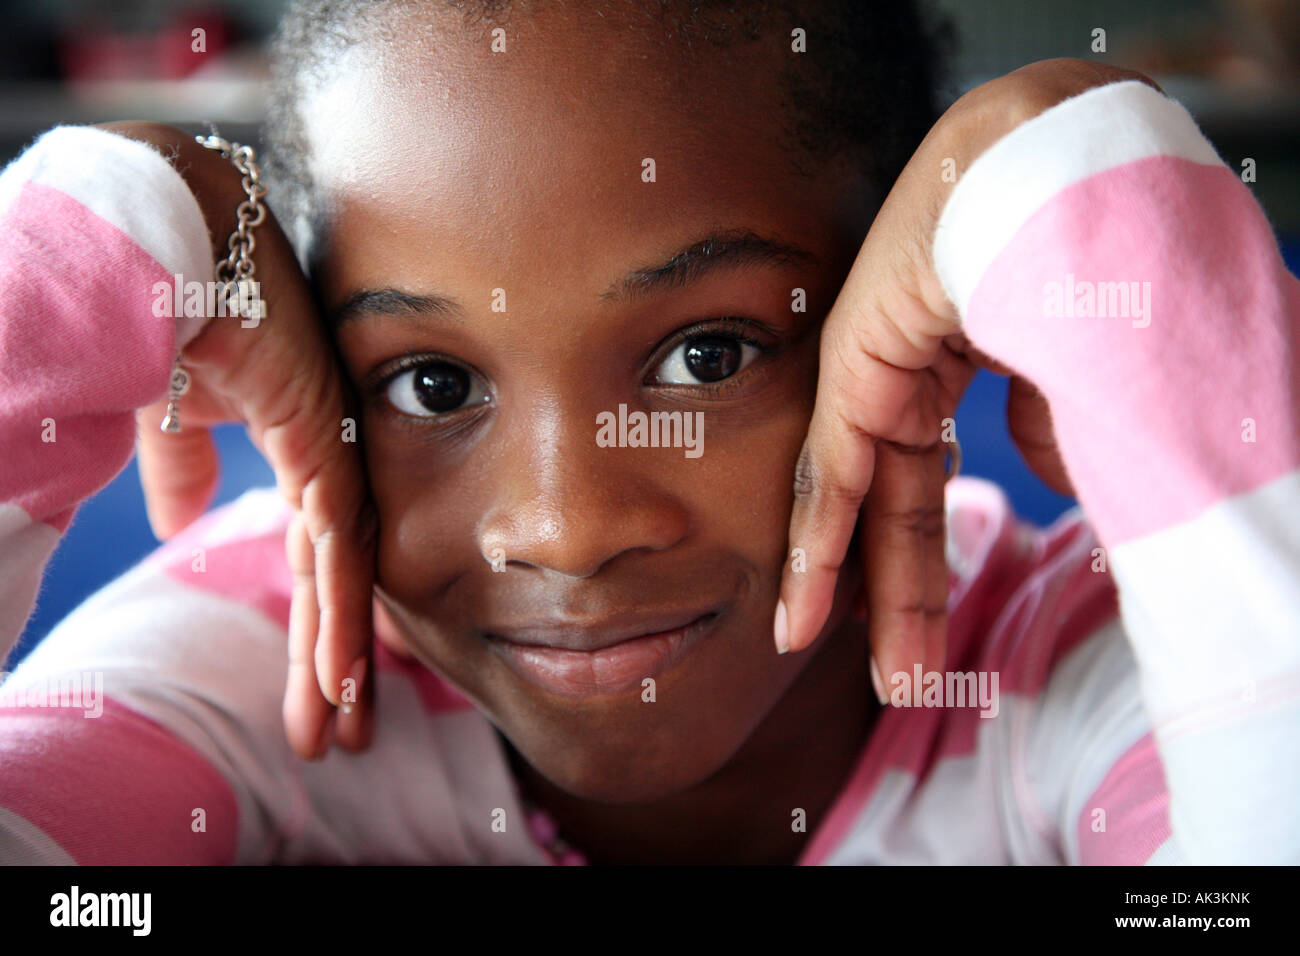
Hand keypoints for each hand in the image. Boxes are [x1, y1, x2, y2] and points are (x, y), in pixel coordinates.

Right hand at [104, 122, 377, 758]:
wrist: (181, 250)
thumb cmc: (182, 316)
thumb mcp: (177, 418)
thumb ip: (187, 468)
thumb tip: (183, 521)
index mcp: (300, 458)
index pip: (314, 564)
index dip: (317, 630)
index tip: (318, 690)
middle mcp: (329, 467)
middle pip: (337, 587)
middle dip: (333, 667)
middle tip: (342, 738)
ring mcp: (333, 460)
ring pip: (344, 584)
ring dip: (336, 663)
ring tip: (339, 732)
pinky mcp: (323, 449)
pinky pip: (336, 551)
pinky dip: (339, 618)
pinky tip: (341, 678)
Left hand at [774, 59, 1156, 689]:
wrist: (1024, 170)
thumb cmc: (1049, 245)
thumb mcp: (1059, 360)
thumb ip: (1048, 418)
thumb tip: (1053, 473)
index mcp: (930, 380)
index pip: (918, 494)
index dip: (916, 568)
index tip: (914, 634)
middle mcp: (887, 388)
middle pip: (893, 517)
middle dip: (902, 603)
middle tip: (906, 682)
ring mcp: (864, 380)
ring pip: (863, 512)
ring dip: (867, 598)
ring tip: (886, 680)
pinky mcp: (852, 371)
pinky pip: (835, 474)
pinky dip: (821, 544)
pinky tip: (808, 614)